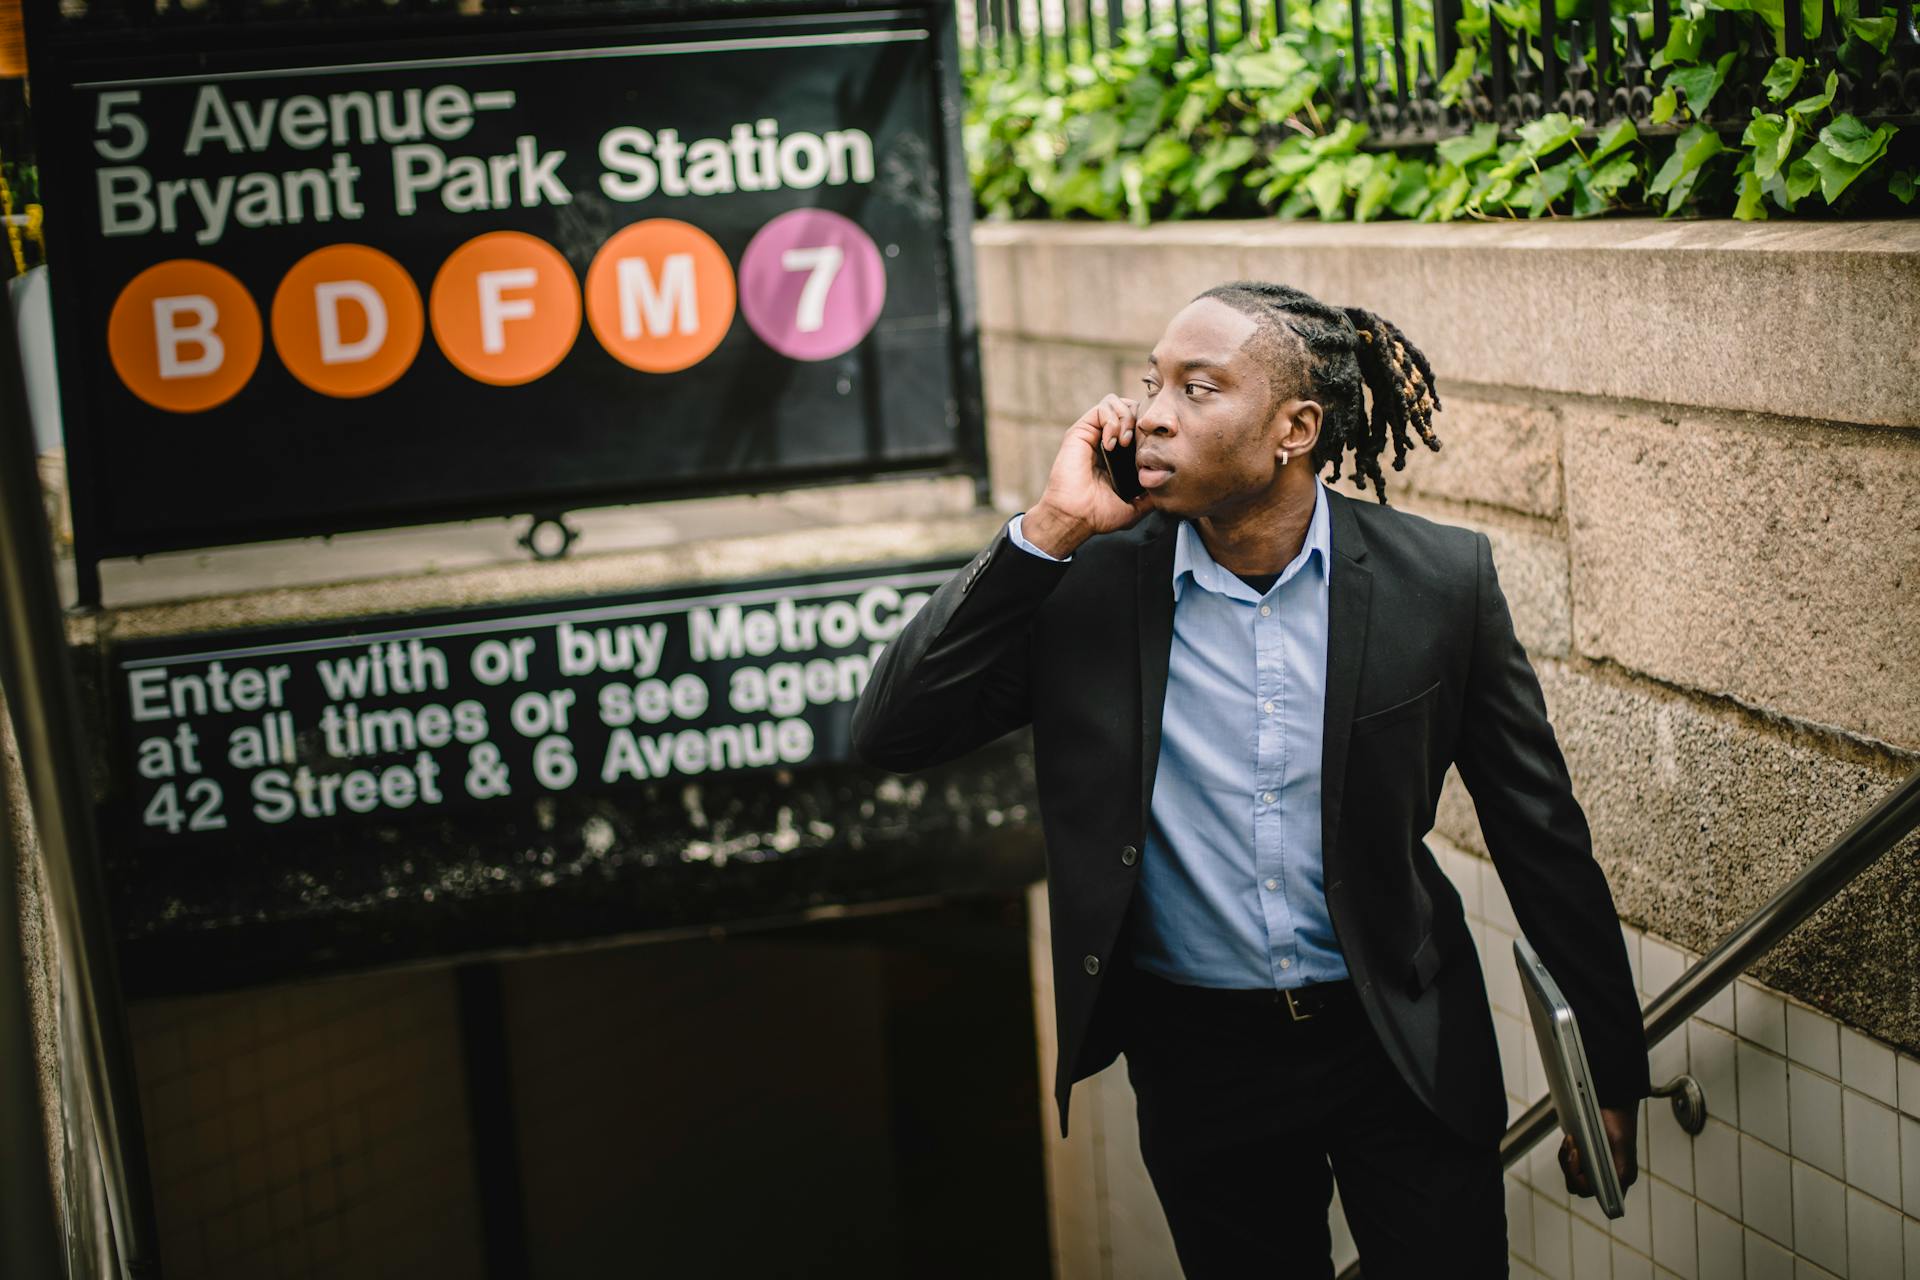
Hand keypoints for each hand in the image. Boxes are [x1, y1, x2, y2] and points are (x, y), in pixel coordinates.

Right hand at [1023, 395, 1152, 557]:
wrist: (1076, 516)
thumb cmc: (1100, 514)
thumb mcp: (1134, 507)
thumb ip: (1151, 496)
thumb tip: (1168, 487)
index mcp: (1118, 454)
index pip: (1138, 425)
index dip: (1148, 428)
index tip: (1153, 445)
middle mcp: (1105, 439)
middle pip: (1129, 407)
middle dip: (1139, 418)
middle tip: (1138, 441)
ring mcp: (1093, 434)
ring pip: (1116, 402)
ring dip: (1126, 418)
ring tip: (1124, 441)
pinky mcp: (1081, 430)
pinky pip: (1102, 407)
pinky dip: (1113, 420)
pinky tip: (1112, 443)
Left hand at [1559, 1104, 1638, 1198]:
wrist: (1612, 1100)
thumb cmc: (1620, 1121)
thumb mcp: (1622, 1143)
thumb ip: (1621, 1169)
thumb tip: (1618, 1188)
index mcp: (1620, 1179)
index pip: (1595, 1194)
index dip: (1582, 1182)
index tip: (1579, 1158)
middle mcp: (1607, 1177)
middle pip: (1578, 1186)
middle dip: (1571, 1167)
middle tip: (1572, 1146)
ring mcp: (1594, 1167)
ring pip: (1571, 1175)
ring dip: (1567, 1158)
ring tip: (1570, 1139)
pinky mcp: (1584, 1158)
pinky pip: (1569, 1162)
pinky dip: (1567, 1152)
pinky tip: (1570, 1139)